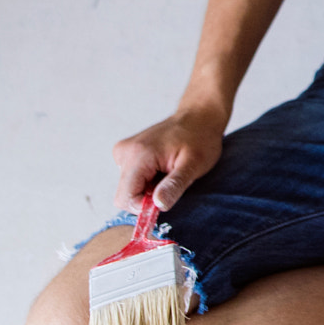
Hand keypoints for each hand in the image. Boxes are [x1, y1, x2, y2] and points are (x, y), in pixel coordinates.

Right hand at [112, 103, 226, 211]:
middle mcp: (125, 152)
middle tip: (171, 184)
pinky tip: (162, 168)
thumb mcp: (194, 165)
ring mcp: (123, 152)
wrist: (199, 116)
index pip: (125, 198)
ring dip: (148, 189)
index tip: (165, 201)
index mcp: (138, 155)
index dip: (144, 208)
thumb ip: (175, 185)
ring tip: (169, 172)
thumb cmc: (200, 138)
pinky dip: (146, 180)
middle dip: (147, 198)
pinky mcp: (126, 153)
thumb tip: (158, 205)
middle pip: (125, 194)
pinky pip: (131, 179)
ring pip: (128, 188)